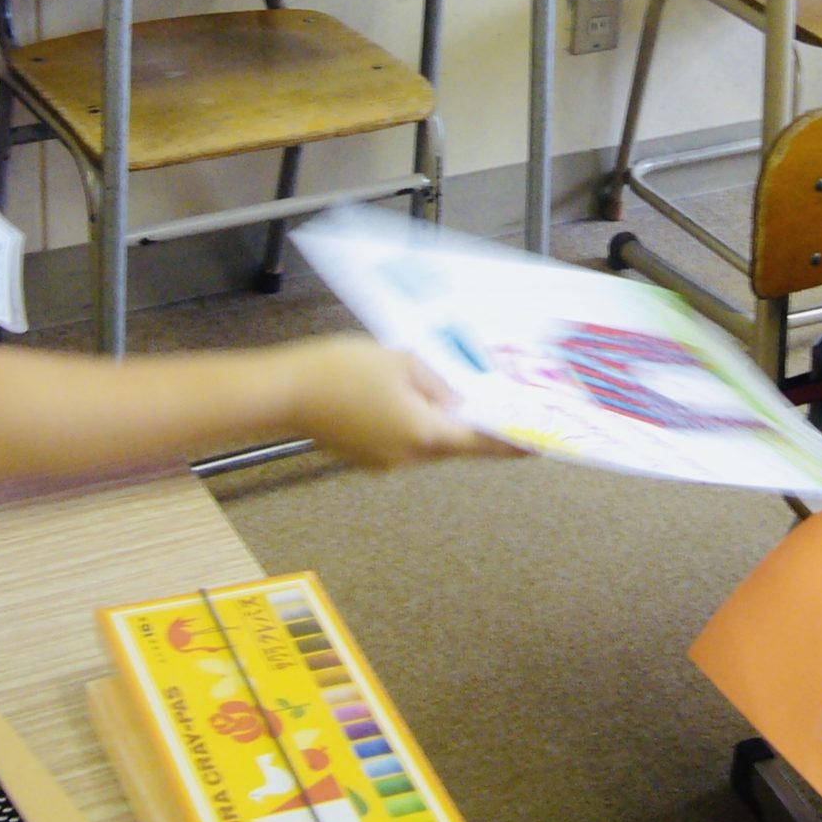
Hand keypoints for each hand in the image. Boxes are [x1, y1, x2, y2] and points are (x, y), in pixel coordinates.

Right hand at [280, 338, 506, 468]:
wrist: (285, 392)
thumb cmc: (341, 370)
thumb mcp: (401, 361)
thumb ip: (437, 383)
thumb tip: (455, 402)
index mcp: (424, 432)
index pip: (479, 443)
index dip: (510, 444)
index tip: (537, 446)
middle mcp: (407, 456)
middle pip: (451, 442)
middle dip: (468, 423)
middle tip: (489, 402)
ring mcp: (384, 461)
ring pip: (424, 440)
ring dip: (434, 419)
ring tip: (434, 387)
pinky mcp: (364, 456)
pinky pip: (400, 440)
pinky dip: (408, 422)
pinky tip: (397, 395)